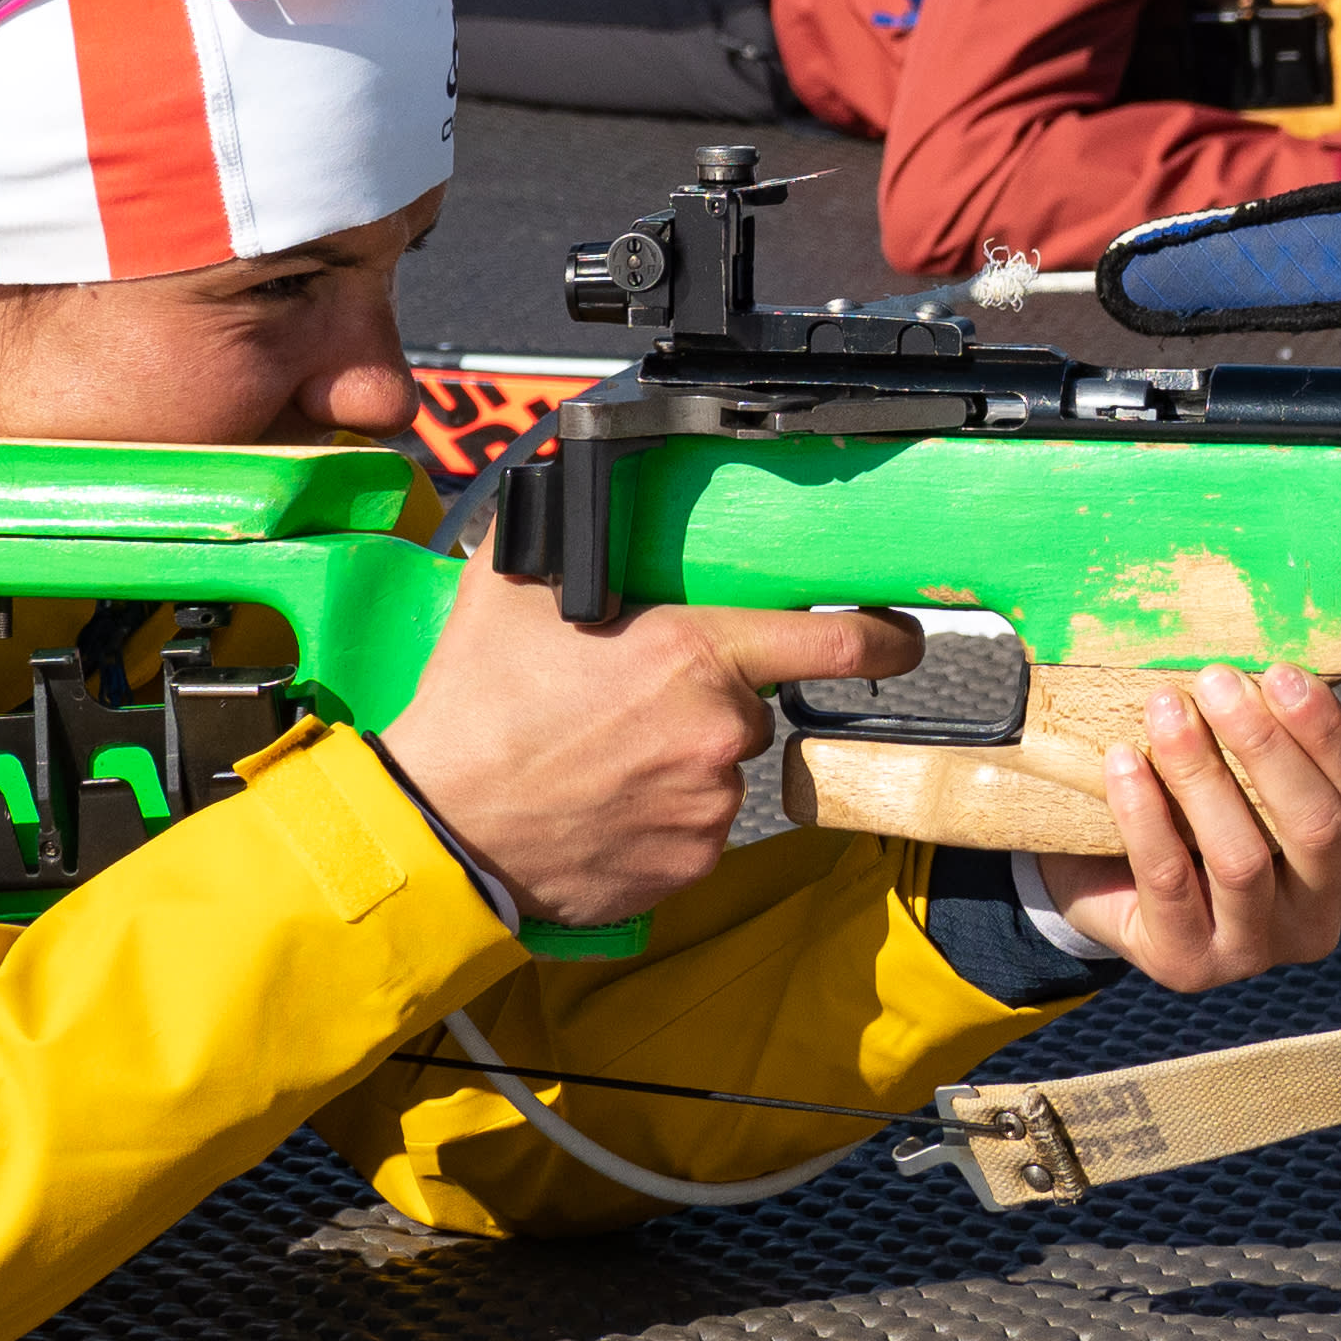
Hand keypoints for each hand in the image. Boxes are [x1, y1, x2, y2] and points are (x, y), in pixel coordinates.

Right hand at [381, 565, 914, 931]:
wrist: (442, 827)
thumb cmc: (475, 706)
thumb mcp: (515, 584)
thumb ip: (573, 529)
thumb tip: (582, 473)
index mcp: (694, 655)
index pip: (830, 645)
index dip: (878, 638)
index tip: (898, 637)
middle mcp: (718, 735)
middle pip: (750, 705)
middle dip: (707, 698)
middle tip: (632, 699)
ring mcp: (707, 809)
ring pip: (720, 769)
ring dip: (682, 760)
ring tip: (602, 756)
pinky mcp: (685, 867)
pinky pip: (694, 830)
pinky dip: (662, 816)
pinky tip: (604, 803)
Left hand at [1030, 665, 1340, 994]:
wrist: (1112, 884)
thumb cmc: (1198, 812)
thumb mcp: (1249, 777)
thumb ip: (1271, 733)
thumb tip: (1256, 654)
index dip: (1326, 732)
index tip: (1279, 671)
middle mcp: (1321, 920)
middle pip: (1314, 827)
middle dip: (1265, 746)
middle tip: (1218, 680)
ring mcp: (1257, 951)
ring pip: (1243, 859)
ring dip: (1202, 773)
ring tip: (1167, 708)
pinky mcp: (1190, 964)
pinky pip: (1170, 881)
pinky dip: (1145, 815)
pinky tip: (1124, 761)